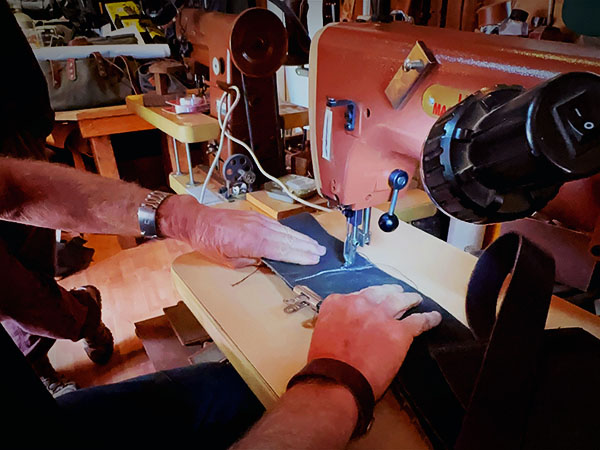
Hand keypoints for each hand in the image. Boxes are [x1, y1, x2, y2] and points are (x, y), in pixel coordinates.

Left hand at [158, 195, 325, 267]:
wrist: (199, 221)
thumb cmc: (211, 243)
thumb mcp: (230, 261)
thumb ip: (252, 261)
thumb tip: (269, 263)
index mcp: (253, 242)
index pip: (283, 250)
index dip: (300, 256)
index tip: (314, 260)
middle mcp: (259, 229)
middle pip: (288, 239)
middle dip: (306, 246)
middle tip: (322, 253)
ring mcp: (259, 220)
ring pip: (285, 231)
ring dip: (302, 238)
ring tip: (316, 245)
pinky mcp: (256, 216)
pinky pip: (278, 225)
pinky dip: (290, 231)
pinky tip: (297, 236)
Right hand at [307, 285, 441, 398]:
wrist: (338, 379)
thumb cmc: (326, 363)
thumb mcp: (323, 333)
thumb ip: (336, 323)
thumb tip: (344, 328)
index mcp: (338, 303)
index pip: (355, 295)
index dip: (364, 299)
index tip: (368, 303)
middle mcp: (361, 303)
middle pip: (380, 292)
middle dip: (389, 292)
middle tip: (396, 293)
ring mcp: (381, 315)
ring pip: (400, 300)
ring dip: (409, 299)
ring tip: (415, 299)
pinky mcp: (399, 331)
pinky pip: (418, 321)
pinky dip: (428, 319)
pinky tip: (435, 318)